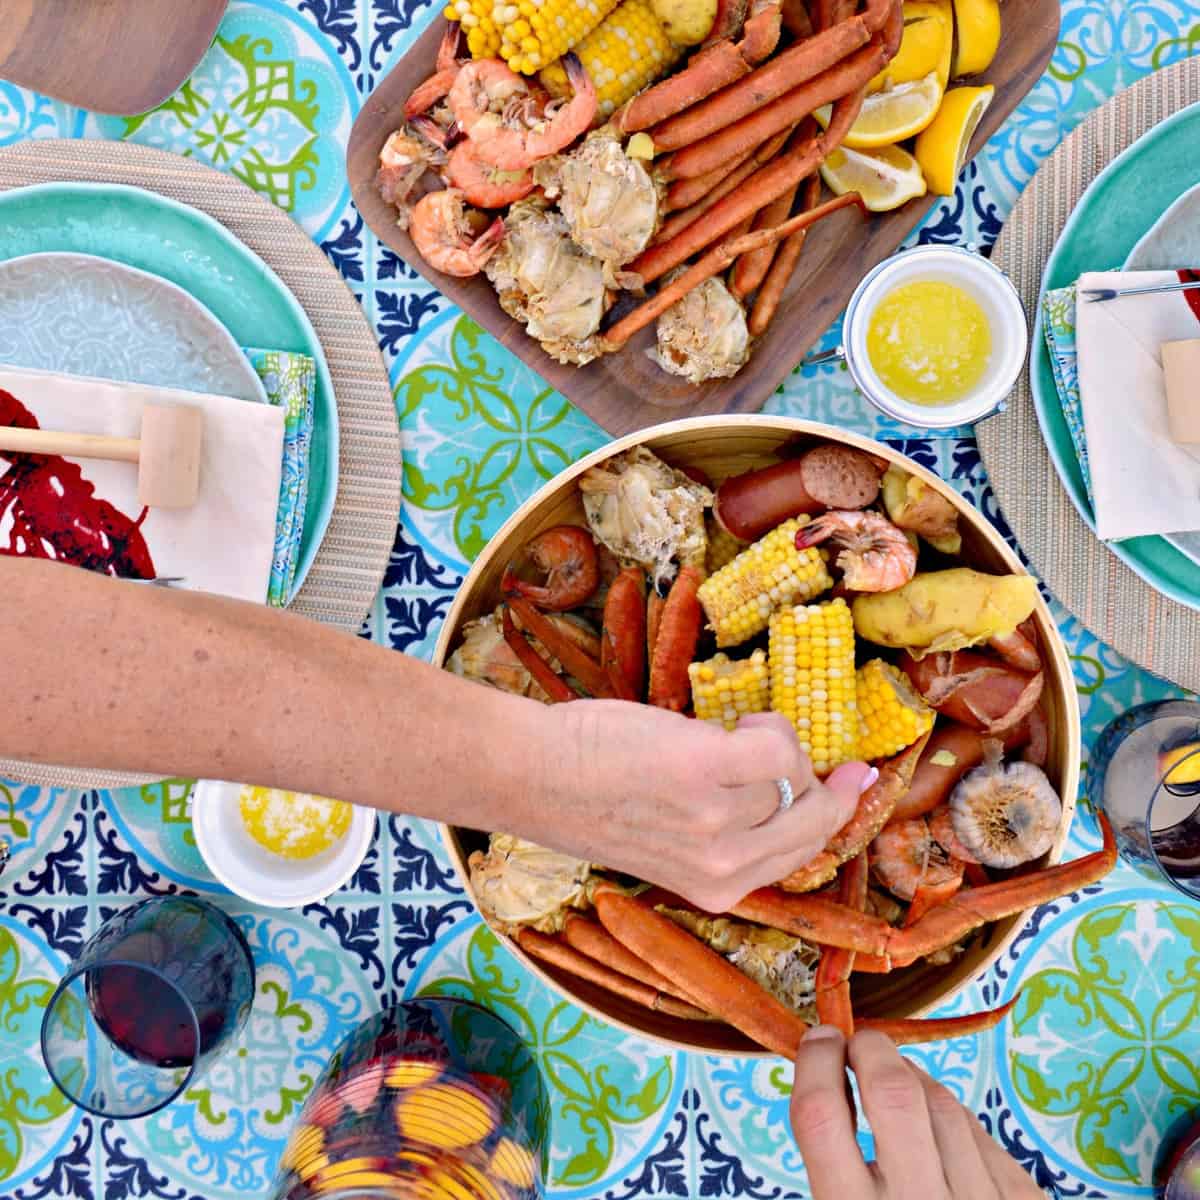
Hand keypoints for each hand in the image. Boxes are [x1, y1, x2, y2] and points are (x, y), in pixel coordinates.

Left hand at [530, 700, 876, 910]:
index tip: (855, 783)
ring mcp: (719, 820)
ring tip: (731, 734)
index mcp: (717, 887)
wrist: (535, 776)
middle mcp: (725, 864)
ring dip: (774, 741)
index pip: (801, 853)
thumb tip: (784, 785)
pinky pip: (777, 743)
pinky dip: (767, 725)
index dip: (833, 815)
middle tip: (839, 758)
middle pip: (815, 819)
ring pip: (792, 772)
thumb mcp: (667, 839)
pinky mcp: (708, 770)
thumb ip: (723, 829)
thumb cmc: (591, 797)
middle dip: (831, 784)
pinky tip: (736, 722)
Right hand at [790, 1027, 1042, 1198]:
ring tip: (894, 1084)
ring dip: (912, 1080)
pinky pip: (982, 1136)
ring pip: (942, 1104)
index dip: (814, 1062)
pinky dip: (953, 1119)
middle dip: (870, 1049)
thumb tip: (827, 1085)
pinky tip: (938, 1129)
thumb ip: (836, 1174)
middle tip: (857, 1043)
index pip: (820, 1115)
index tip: (817, 1039)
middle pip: (893, 1092)